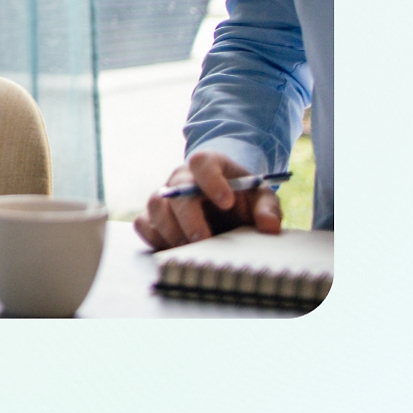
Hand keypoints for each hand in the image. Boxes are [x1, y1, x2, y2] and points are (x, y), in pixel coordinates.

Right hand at [133, 151, 282, 249]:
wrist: (225, 199)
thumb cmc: (242, 196)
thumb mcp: (261, 196)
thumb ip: (267, 208)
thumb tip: (269, 226)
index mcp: (209, 165)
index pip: (202, 163)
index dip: (211, 181)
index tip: (227, 202)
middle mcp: (181, 178)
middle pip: (176, 191)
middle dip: (189, 217)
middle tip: (204, 239)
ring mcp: (165, 196)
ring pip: (155, 206)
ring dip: (170, 230)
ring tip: (191, 249)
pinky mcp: (154, 217)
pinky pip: (143, 224)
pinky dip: (155, 238)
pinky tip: (175, 250)